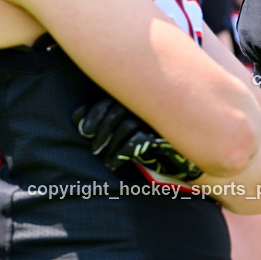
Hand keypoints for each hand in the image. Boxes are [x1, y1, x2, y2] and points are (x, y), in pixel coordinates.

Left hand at [72, 97, 202, 180]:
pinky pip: (138, 140)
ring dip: (110, 145)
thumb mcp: (126, 126)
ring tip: (105, 159)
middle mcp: (150, 104)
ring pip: (126, 125)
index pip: (113, 97)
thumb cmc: (150, 140)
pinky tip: (115, 162)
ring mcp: (159, 119)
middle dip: (101, 131)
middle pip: (117, 110)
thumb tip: (75, 117)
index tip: (84, 131)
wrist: (185, 158)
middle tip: (94, 148)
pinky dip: (122, 152)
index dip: (95, 113)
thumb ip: (104, 117)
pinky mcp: (167, 136)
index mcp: (139, 97)